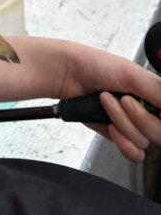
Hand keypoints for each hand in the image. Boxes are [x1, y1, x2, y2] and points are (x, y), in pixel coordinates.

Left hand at [55, 41, 160, 161]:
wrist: (66, 75)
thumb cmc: (94, 65)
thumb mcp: (130, 72)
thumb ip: (157, 90)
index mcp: (153, 94)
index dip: (160, 118)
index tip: (154, 112)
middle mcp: (146, 110)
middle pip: (160, 132)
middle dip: (141, 118)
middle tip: (124, 100)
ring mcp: (132, 124)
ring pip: (144, 141)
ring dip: (122, 122)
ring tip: (106, 102)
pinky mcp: (119, 136)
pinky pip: (134, 153)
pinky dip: (122, 142)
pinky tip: (110, 125)